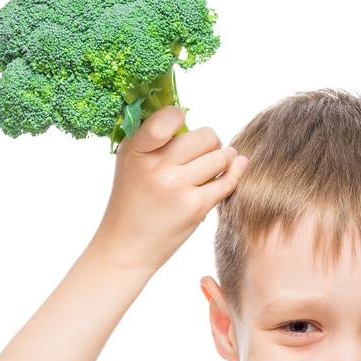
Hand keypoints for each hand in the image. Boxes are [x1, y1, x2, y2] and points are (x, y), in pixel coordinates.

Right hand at [91, 105, 248, 271]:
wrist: (126, 246)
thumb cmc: (133, 201)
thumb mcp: (132, 162)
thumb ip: (155, 139)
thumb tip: (189, 115)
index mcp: (135, 148)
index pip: (168, 117)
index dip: (180, 117)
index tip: (182, 123)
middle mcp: (155, 165)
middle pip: (205, 136)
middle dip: (211, 143)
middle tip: (206, 153)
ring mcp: (175, 186)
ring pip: (221, 157)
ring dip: (224, 160)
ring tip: (217, 165)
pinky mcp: (194, 206)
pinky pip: (227, 182)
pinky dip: (234, 175)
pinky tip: (233, 171)